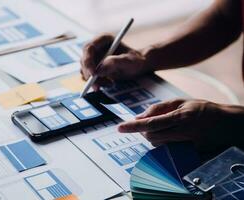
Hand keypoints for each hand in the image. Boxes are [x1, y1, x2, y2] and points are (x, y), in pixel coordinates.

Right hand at [80, 34, 153, 89]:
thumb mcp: (129, 62)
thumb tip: (99, 70)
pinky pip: (88, 76)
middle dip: (90, 74)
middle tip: (98, 86)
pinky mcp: (93, 67)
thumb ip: (115, 63)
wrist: (137, 66)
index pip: (89, 48)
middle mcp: (96, 47)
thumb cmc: (136, 61)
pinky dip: (95, 82)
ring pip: (85, 70)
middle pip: (84, 60)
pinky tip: (107, 83)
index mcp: (104, 39)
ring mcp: (93, 57)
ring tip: (110, 84)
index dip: (88, 61)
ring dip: (94, 80)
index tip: (94, 74)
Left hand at [118, 99, 243, 150]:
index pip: (151, 123)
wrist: (227, 124)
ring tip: (163, 127)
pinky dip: (162, 143)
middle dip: (144, 131)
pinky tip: (170, 135)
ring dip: (152, 136)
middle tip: (147, 124)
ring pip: (158, 144)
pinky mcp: (189, 152)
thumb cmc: (202, 109)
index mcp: (179, 116)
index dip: (133, 126)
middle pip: (151, 136)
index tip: (120, 127)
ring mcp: (186, 144)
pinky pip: (167, 150)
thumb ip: (159, 108)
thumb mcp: (181, 102)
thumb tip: (139, 116)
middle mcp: (182, 132)